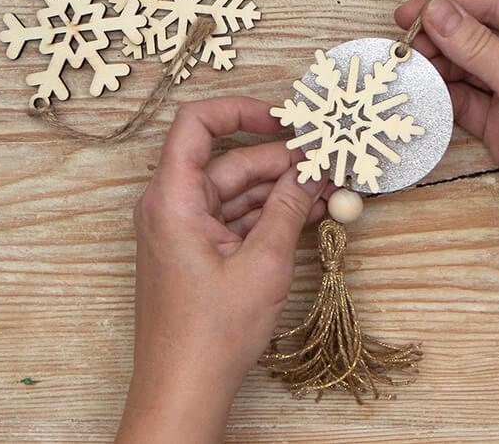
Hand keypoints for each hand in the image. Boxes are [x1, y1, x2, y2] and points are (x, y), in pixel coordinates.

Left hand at [116, 97, 327, 443]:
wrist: (184, 388)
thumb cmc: (210, 334)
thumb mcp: (264, 263)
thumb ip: (289, 207)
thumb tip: (312, 171)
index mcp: (173, 198)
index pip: (196, 123)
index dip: (241, 110)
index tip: (283, 118)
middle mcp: (172, 206)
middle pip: (229, 161)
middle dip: (280, 160)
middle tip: (326, 160)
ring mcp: (184, 229)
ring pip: (236, 191)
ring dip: (280, 189)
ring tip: (326, 187)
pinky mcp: (197, 250)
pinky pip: (235, 217)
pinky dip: (268, 214)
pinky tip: (306, 212)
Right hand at [395, 0, 498, 252]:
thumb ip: (478, 47)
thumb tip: (436, 10)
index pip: (494, 2)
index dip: (449, 3)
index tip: (409, 14)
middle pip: (476, 32)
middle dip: (438, 36)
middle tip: (401, 49)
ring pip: (467, 66)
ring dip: (437, 67)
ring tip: (405, 72)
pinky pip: (465, 99)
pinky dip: (443, 97)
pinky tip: (421, 96)